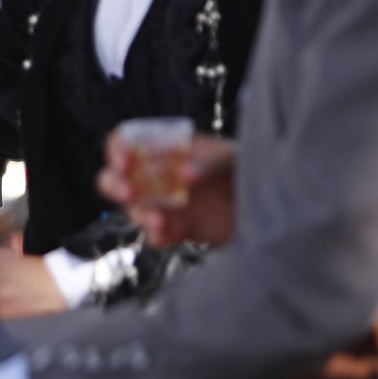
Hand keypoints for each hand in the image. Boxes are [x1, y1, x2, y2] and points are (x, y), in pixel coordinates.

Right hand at [97, 131, 236, 248]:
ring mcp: (161, 204)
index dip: (117, 150)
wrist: (263, 202)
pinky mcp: (174, 229)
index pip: (124, 142)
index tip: (124, 161)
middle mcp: (153, 175)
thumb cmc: (240, 167)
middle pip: (114, 178)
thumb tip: (187, 173)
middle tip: (128, 192)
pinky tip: (166, 233)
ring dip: (140, 213)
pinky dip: (156, 235)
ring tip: (159, 219)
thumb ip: (209, 160)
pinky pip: (154, 235)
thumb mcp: (228, 155)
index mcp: (161, 147)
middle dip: (114, 184)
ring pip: (133, 209)